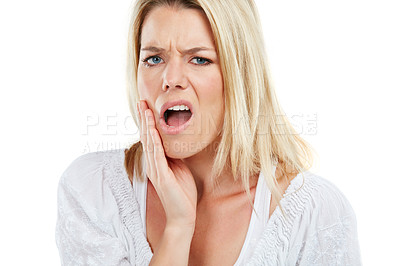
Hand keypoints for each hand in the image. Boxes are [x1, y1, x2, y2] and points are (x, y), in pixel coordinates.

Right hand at [138, 100, 197, 229]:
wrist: (183, 214)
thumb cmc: (182, 191)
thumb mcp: (179, 167)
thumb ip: (174, 154)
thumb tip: (174, 141)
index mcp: (157, 161)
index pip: (150, 137)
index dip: (147, 121)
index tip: (146, 105)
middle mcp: (152, 164)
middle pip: (146, 136)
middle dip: (143, 118)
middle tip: (141, 100)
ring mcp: (155, 170)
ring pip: (149, 143)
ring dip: (147, 125)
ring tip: (144, 109)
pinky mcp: (161, 177)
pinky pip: (157, 156)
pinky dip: (155, 142)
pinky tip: (153, 131)